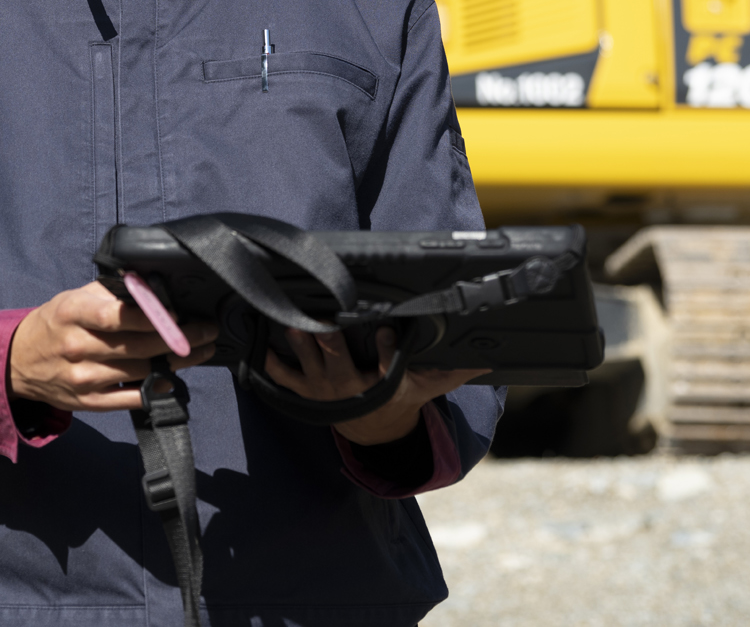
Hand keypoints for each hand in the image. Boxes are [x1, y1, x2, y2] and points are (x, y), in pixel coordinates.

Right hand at [8, 281, 217, 412]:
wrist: (18, 363)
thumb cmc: (54, 324)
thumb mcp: (73, 298)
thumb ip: (109, 293)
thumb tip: (150, 286)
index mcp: (72, 313)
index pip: (116, 315)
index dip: (152, 316)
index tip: (181, 313)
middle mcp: (77, 347)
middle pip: (137, 346)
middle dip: (179, 339)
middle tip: (207, 331)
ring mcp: (83, 378)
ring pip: (140, 372)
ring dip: (177, 363)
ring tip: (201, 351)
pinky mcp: (89, 402)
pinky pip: (131, 398)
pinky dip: (156, 389)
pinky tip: (174, 379)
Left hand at [261, 326, 486, 446]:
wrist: (371, 430)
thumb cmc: (399, 398)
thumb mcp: (426, 388)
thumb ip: (452, 373)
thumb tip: (489, 360)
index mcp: (382, 386)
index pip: (387, 368)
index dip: (387, 350)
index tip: (387, 329)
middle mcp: (351, 389)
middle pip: (339, 363)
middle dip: (331, 342)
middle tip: (323, 319)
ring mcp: (324, 391)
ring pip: (308, 366)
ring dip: (298, 346)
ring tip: (290, 322)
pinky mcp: (306, 391)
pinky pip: (285, 378)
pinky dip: (272, 363)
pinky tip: (260, 343)